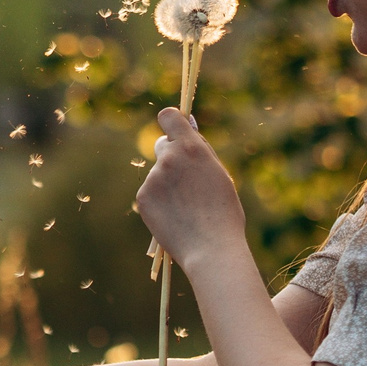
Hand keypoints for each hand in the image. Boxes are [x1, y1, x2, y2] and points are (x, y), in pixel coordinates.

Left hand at [134, 108, 247, 271]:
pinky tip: (174, 217)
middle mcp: (169, 158)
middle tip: (186, 181)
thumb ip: (201, 151)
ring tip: (186, 208)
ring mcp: (153, 178)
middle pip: (161, 145)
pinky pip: (150, 193)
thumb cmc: (224, 212)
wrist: (211, 248)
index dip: (171, 122)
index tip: (175, 130)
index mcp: (191, 148)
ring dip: (167, 184)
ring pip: (158, 174)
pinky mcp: (142, 197)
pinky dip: (159, 202)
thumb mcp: (219, 174)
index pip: (169, 117)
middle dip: (171, 156)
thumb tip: (188, 126)